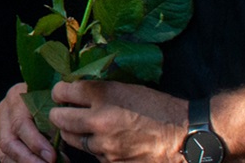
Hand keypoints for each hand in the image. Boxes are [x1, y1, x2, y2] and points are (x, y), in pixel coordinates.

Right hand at [0, 83, 56, 162]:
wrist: (44, 94)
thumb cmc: (53, 100)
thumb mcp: (56, 107)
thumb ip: (57, 125)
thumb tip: (61, 155)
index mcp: (17, 96)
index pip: (20, 124)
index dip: (36, 143)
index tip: (52, 157)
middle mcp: (4, 111)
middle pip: (8, 142)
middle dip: (29, 159)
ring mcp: (0, 125)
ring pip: (4, 153)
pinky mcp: (0, 138)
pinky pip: (6, 158)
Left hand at [48, 80, 188, 162]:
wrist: (185, 136)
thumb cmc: (160, 108)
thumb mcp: (129, 89)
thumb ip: (101, 90)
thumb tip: (77, 90)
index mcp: (104, 95)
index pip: (63, 91)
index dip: (59, 92)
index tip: (61, 93)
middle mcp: (99, 120)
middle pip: (60, 118)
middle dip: (59, 114)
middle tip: (63, 112)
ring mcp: (104, 145)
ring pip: (73, 139)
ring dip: (75, 133)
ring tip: (84, 128)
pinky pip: (93, 155)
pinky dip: (96, 149)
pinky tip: (107, 142)